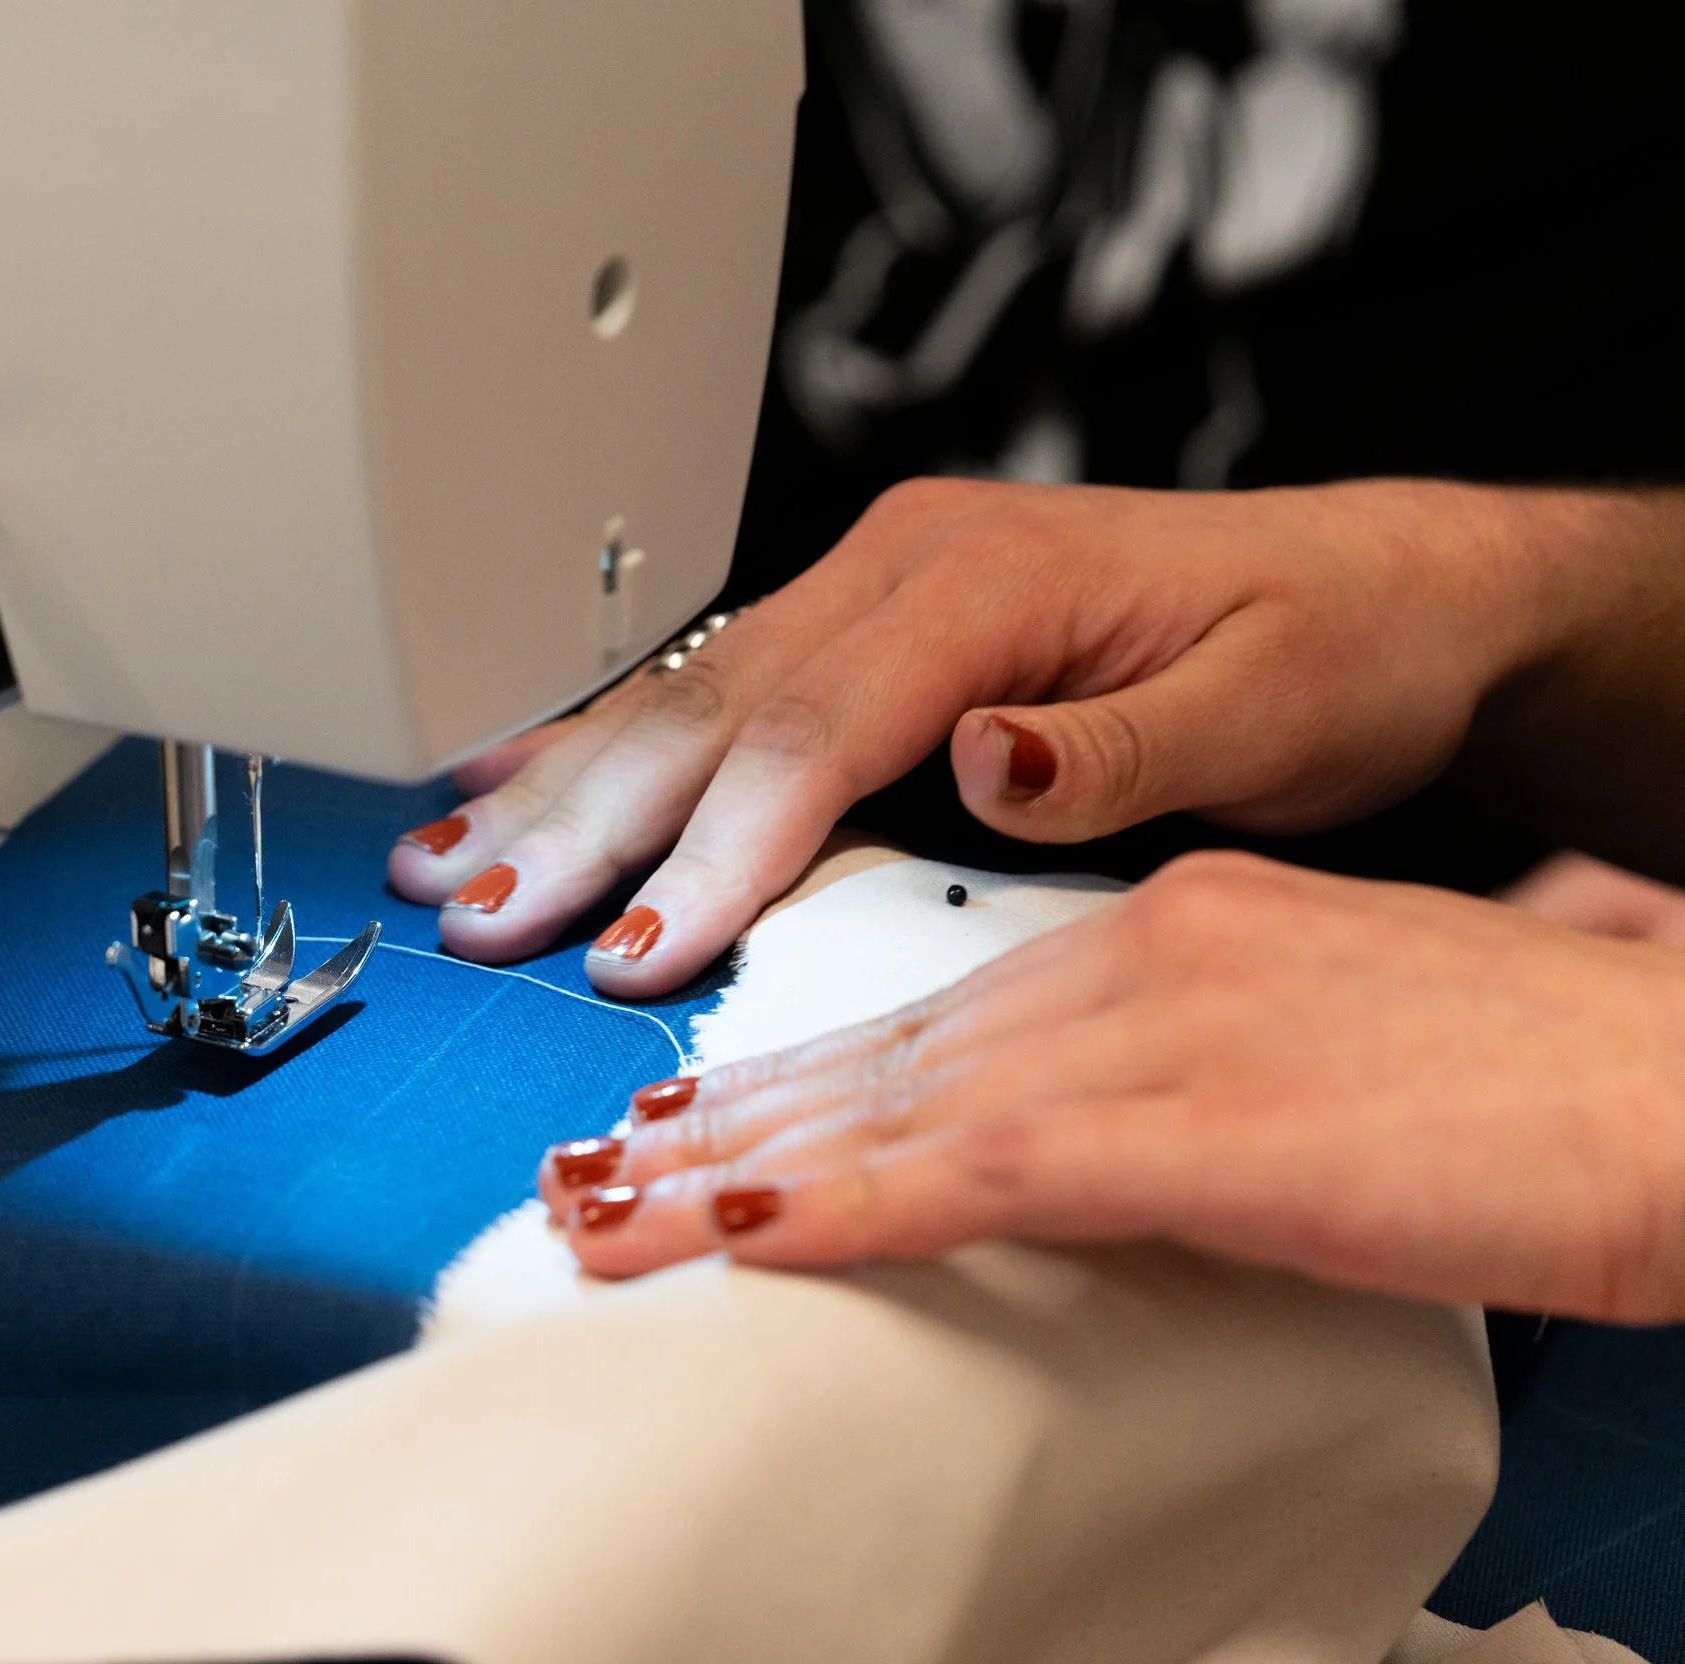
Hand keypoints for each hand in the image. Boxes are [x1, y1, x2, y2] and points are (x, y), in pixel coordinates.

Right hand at [389, 478, 1615, 995]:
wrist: (1371, 593)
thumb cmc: (1325, 651)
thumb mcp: (1267, 705)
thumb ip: (1119, 743)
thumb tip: (988, 759)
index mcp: (987, 576)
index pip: (815, 724)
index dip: (716, 843)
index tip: (640, 945)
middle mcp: (903, 565)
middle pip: (710, 707)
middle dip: (585, 823)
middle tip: (485, 918)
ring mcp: (868, 588)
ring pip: (680, 696)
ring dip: (556, 789)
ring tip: (444, 866)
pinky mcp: (856, 626)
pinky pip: (704, 688)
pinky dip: (599, 747)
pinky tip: (507, 782)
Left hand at [537, 852, 1684, 1323]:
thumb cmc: (1565, 1079)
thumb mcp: (1354, 1047)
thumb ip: (1237, 1060)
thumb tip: (1178, 1123)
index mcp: (1180, 928)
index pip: (947, 1008)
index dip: (813, 1071)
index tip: (711, 1120)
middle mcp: (1148, 952)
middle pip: (889, 1049)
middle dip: (736, 1120)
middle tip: (610, 1166)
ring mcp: (1167, 1027)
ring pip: (897, 1103)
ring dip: (742, 1170)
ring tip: (619, 1217)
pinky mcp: (1202, 1122)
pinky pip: (982, 1167)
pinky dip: (854, 1201)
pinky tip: (757, 1234)